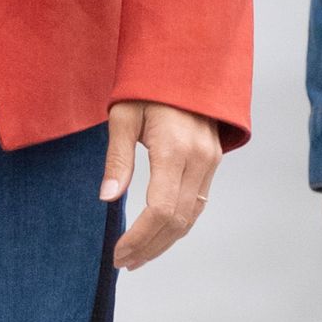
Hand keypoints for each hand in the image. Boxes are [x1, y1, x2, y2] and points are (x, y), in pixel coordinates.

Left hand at [101, 99, 220, 268]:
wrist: (185, 59)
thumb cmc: (146, 84)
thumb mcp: (123, 115)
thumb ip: (117, 158)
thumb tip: (108, 199)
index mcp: (174, 148)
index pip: (160, 210)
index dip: (139, 238)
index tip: (117, 253)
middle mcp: (199, 159)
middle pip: (178, 221)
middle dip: (150, 247)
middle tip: (123, 262)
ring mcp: (210, 160)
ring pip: (191, 216)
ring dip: (164, 241)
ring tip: (137, 256)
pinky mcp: (213, 160)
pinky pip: (197, 202)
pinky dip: (178, 224)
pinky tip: (158, 233)